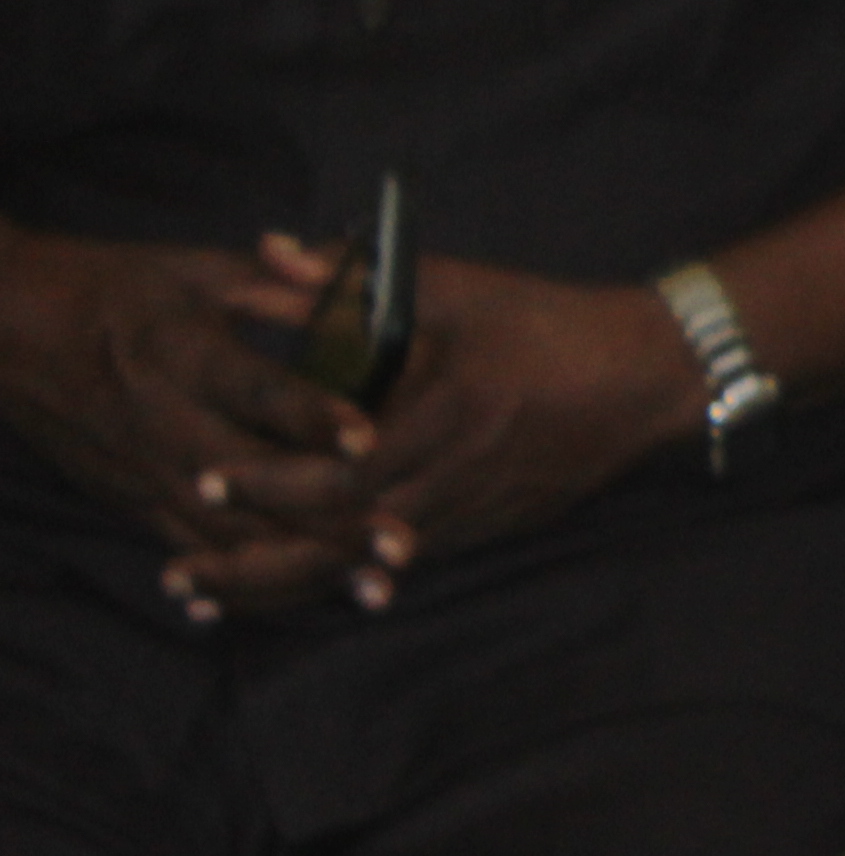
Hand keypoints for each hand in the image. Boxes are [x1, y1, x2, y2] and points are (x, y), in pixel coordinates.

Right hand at [0, 220, 387, 616]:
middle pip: (250, 480)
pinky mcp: (131, 500)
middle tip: (397, 539)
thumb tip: (358, 277)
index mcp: (178, 351)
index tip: (367, 439)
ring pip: (227, 530)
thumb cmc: (116, 292)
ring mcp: (142, 470)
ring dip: (302, 562)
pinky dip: (249, 579)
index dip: (310, 415)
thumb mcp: (193, 270)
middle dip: (325, 516)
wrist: (10, 335)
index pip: (252, 389)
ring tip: (372, 582)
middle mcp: (159, 419)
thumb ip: (278, 282)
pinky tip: (304, 598)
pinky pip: (194, 548)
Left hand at [226, 240, 696, 576]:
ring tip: (218, 599)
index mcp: (451, 414)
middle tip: (181, 578)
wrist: (653, 376)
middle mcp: (460, 477)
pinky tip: (299, 590)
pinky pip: (403, 565)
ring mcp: (477, 511)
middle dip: (255, 564)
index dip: (271, 485)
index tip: (207, 481)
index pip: (341, 472)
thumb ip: (351, 280)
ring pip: (366, 569)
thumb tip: (264, 256)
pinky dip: (342, 581)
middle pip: (341, 542)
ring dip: (288, 587)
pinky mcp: (490, 527)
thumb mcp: (454, 288)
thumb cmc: (552, 323)